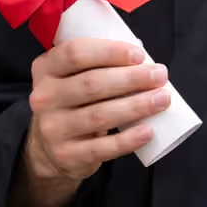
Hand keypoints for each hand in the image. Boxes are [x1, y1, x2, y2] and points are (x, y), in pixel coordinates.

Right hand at [24, 38, 170, 183]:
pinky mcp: (66, 155)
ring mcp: (53, 128)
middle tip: (159, 76)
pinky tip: (147, 131)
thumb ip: (97, 64)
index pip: (75, 53)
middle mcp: (44, 97)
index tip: (139, 55)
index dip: (110, 51)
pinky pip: (101, 148)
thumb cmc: (73, 102)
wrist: (49, 148)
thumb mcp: (72, 76)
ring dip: (136, 106)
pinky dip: (127, 139)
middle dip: (131, 78)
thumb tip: (143, 61)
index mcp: (46, 68)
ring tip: (162, 99)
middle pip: (91, 84)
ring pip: (99, 115)